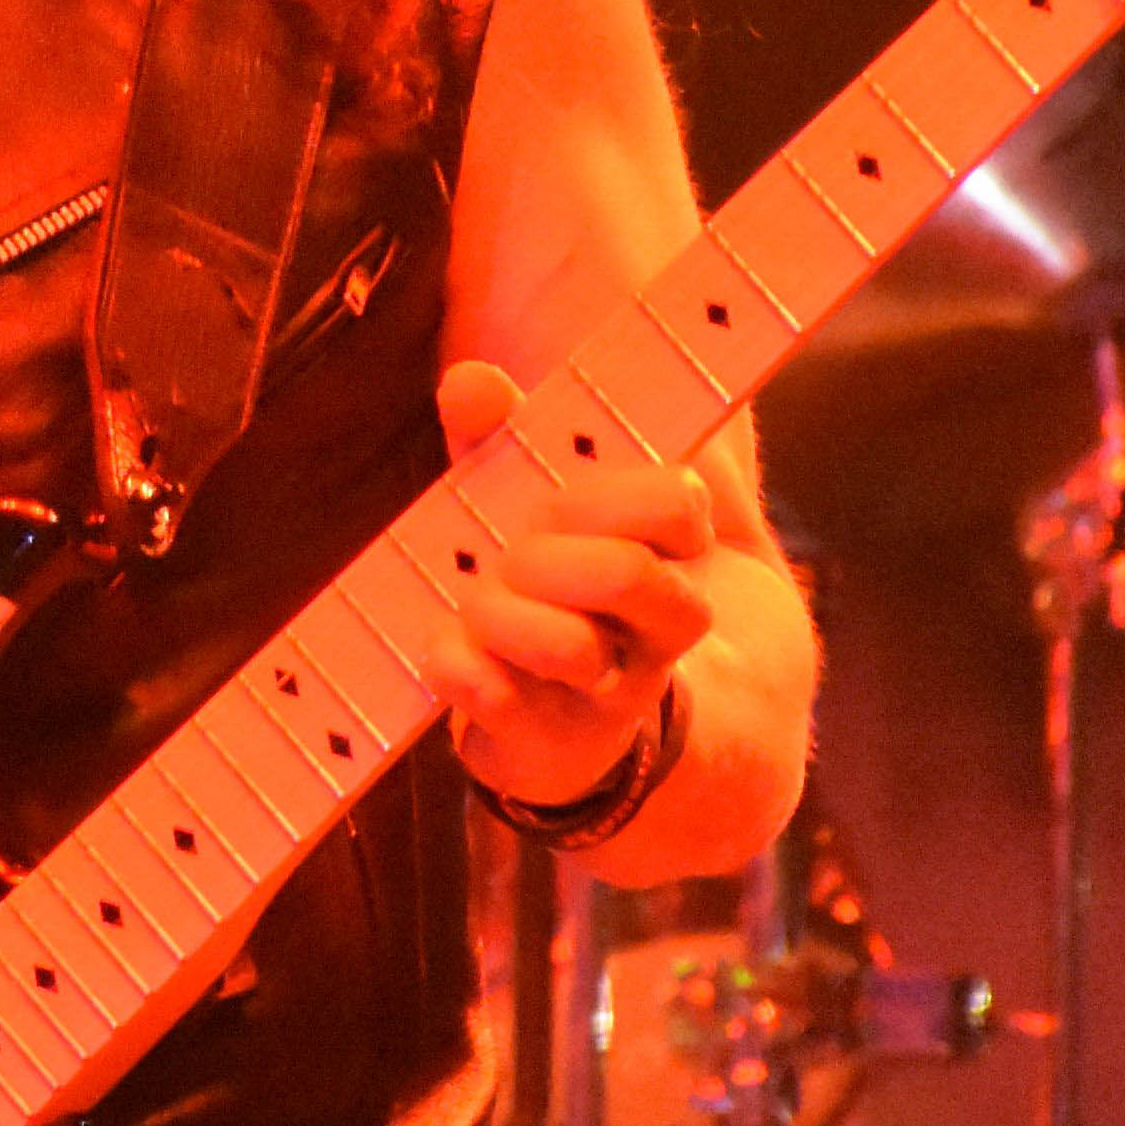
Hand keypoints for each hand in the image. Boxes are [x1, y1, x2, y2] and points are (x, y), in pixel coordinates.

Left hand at [425, 358, 712, 806]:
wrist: (562, 734)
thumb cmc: (546, 593)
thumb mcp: (527, 507)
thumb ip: (500, 440)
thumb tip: (470, 380)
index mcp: (668, 561)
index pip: (678, 504)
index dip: (613, 496)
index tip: (566, 505)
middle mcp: (653, 634)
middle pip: (626, 572)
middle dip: (549, 554)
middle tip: (516, 560)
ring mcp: (605, 697)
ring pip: (571, 646)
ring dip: (503, 614)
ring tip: (480, 608)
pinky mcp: (546, 746)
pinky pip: (497, 697)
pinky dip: (460, 667)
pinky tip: (447, 652)